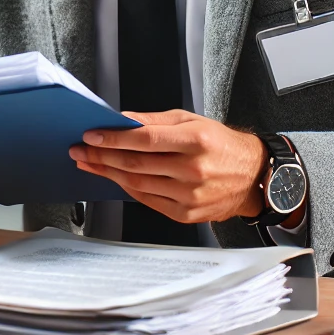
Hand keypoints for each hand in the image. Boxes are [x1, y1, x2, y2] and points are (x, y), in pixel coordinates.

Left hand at [69, 110, 268, 224]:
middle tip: (80, 149)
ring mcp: (189, 196)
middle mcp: (193, 170)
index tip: (92, 134)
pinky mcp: (186, 214)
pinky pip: (148, 200)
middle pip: (136, 163)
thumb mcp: (192, 120)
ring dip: (108, 173)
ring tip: (90, 163)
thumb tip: (123, 120)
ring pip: (137, 184)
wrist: (252, 177)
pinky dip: (128, 188)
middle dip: (102, 155)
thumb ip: (155, 121)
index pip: (144, 139)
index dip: (114, 137)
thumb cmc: (221, 144)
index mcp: (195, 141)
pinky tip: (115, 177)